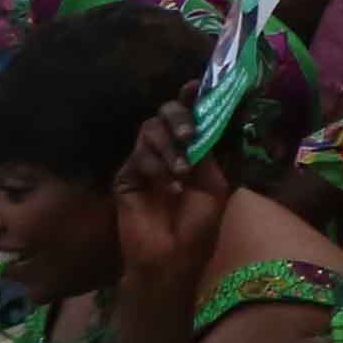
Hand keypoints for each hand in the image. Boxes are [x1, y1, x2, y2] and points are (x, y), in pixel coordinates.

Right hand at [104, 119, 240, 342]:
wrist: (172, 258)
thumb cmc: (200, 226)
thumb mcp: (217, 184)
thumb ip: (212, 150)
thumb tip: (213, 115)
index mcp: (194, 150)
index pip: (193, 115)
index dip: (195, 98)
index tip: (197, 84)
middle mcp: (170, 150)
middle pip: (167, 113)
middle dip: (180, 117)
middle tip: (189, 134)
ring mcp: (145, 162)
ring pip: (150, 128)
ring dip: (169, 144)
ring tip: (182, 171)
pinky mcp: (126, 176)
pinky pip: (137, 155)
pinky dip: (156, 164)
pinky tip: (168, 186)